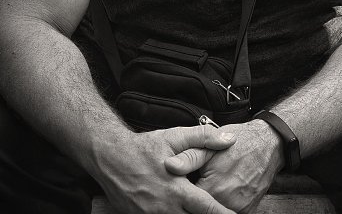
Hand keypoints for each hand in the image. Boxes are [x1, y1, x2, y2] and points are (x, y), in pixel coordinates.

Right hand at [95, 125, 236, 213]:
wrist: (111, 158)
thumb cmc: (145, 147)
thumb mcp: (175, 137)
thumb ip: (204, 137)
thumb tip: (229, 139)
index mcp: (177, 189)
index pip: (207, 208)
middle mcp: (165, 208)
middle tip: (220, 211)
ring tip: (197, 210)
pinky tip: (179, 211)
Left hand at [165, 120, 283, 213]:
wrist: (267, 144)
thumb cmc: (239, 143)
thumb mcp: (210, 146)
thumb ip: (188, 158)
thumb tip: (168, 165)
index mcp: (213, 187)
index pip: (189, 202)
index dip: (183, 194)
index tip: (180, 189)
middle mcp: (227, 202)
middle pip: (202, 209)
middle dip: (196, 200)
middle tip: (197, 185)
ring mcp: (240, 208)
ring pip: (216, 212)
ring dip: (210, 203)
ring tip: (212, 185)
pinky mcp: (249, 210)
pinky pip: (231, 213)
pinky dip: (223, 205)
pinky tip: (221, 193)